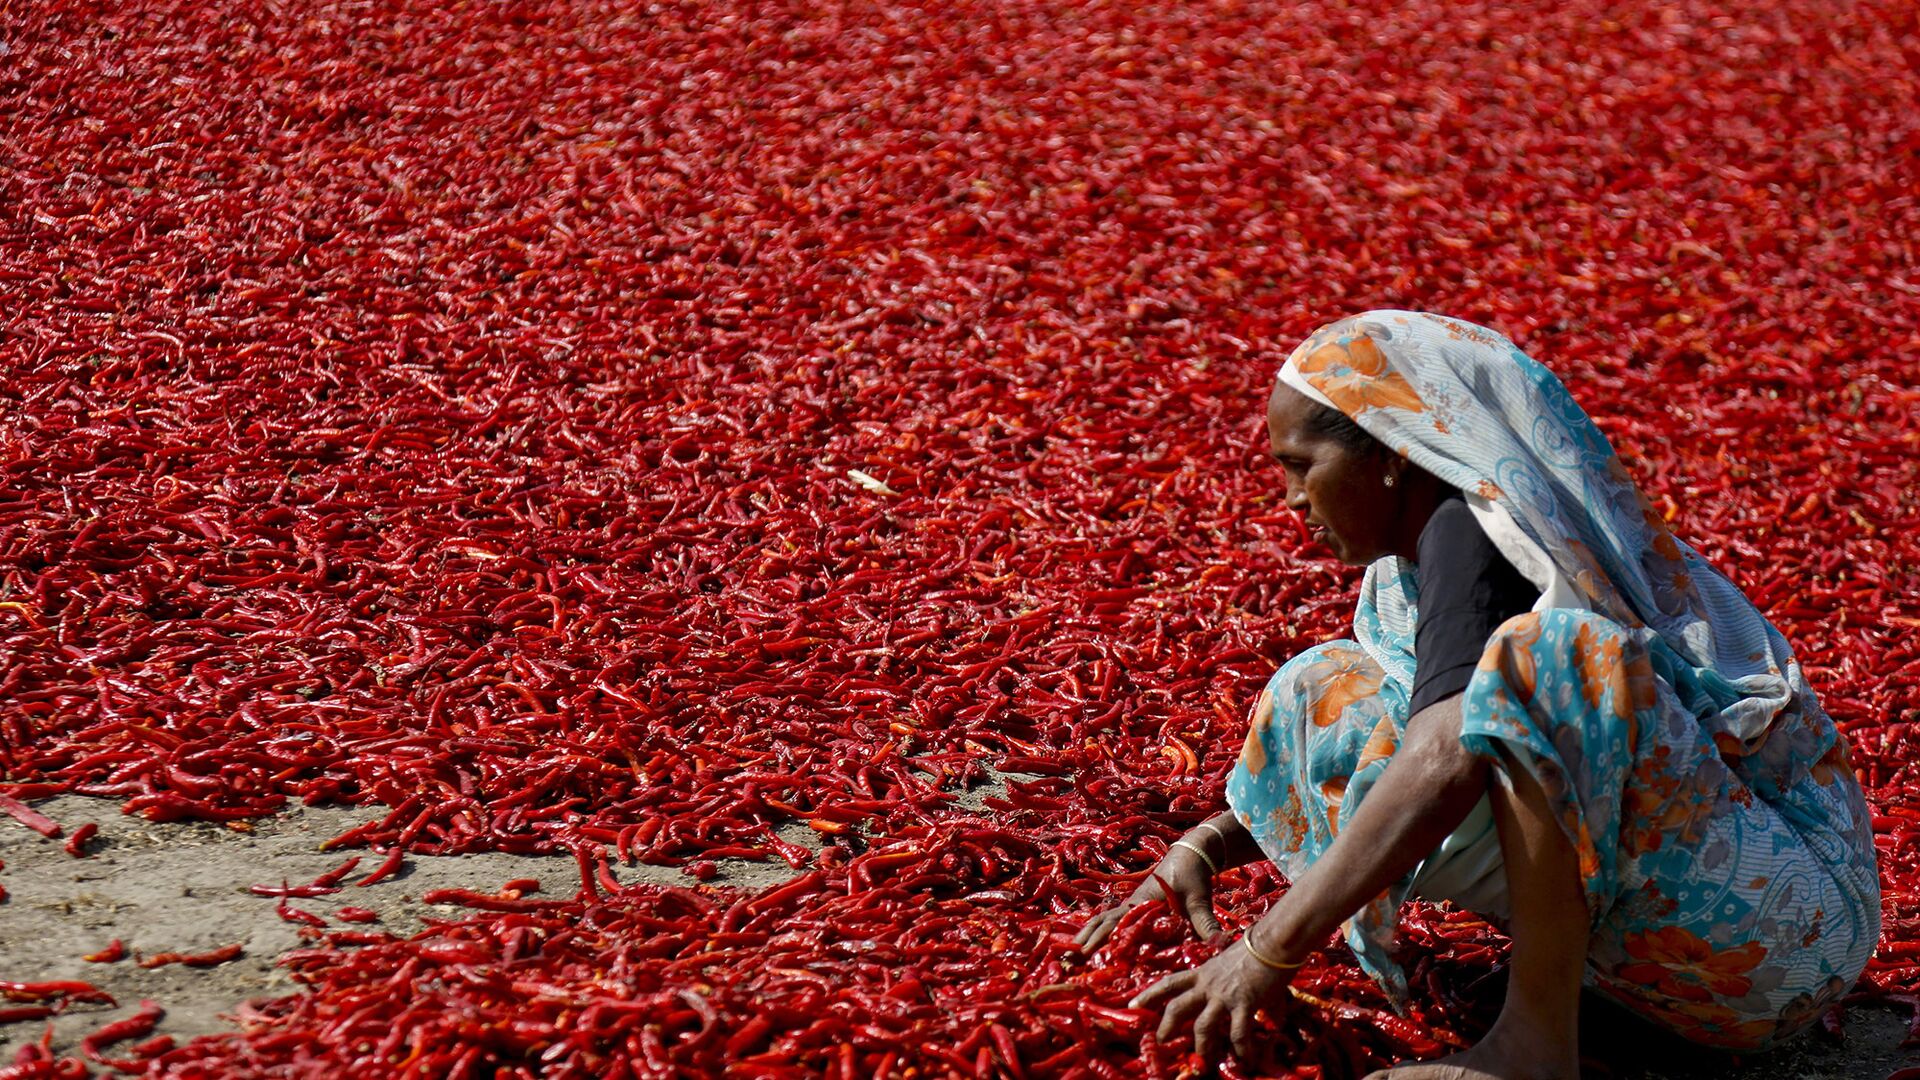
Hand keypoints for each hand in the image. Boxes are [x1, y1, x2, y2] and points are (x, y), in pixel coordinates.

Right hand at [1074, 838, 1220, 953]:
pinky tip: (1093, 942)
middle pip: (1102, 923)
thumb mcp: (1198, 899)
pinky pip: (1113, 920)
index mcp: (1140, 903)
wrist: (1192, 853)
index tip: (1082, 953)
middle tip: (1067, 958)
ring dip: (1089, 935)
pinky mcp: (1138, 908)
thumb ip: (1206, 923)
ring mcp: (1133, 906)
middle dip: (1085, 939)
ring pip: (1104, 921)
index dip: (1097, 938)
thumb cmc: (1193, 874)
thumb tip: (1218, 945)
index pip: (1113, 923)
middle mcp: (1131, 905)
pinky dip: (1101, 930)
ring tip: (1072, 952)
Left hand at [1131, 937, 1296, 1065]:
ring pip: (1202, 1026)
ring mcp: (1224, 995)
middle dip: (1167, 1027)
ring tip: (1202, 1062)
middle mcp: (1207, 985)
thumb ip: (1223, 979)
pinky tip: (1245, 1059)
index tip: (1133, 1005)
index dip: (1149, 994)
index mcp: (1201, 973)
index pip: (1169, 983)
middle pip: (1177, 1007)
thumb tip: (1232, 993)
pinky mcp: (1244, 1003)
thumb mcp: (1228, 962)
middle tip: (1161, 1042)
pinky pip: (1238, 1032)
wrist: (1272, 942)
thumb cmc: (1254, 950)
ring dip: (1202, 1047)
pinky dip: (1241, 1049)